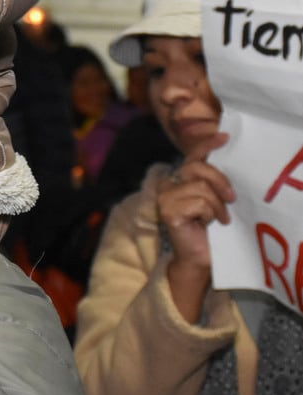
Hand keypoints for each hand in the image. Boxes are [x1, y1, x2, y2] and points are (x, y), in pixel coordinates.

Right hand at [158, 133, 234, 323]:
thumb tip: (222, 157)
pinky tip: (205, 224)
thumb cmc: (207, 230)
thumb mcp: (212, 199)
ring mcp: (164, 198)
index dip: (207, 144)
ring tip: (216, 219)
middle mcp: (167, 185)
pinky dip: (209, 214)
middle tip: (230, 200)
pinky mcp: (167, 211)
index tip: (225, 136)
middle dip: (219, 182)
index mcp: (178, 180)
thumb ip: (210, 181)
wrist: (200, 258)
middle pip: (197, 168)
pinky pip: (199, 203)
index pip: (192, 156)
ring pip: (201, 188)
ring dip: (216, 206)